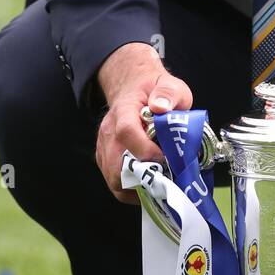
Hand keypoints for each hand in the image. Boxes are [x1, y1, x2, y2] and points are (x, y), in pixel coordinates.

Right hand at [95, 42, 192, 201]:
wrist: (134, 90)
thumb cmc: (154, 91)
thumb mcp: (169, 85)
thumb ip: (168, 93)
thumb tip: (160, 107)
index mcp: (124, 111)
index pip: (126, 132)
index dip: (144, 149)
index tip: (164, 157)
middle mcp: (109, 132)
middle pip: (116, 166)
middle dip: (142, 178)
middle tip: (166, 179)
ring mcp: (105, 148)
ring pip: (114, 180)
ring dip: (138, 187)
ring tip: (161, 183)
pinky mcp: (106, 160)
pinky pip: (115, 184)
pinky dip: (133, 189)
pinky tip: (151, 183)